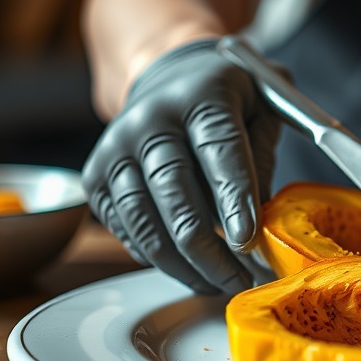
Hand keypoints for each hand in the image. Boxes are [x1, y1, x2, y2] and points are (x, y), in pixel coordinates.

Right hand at [82, 38, 281, 293]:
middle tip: (240, 277)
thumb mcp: (264, 106)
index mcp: (201, 94)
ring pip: (145, 219)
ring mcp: (116, 147)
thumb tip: (262, 221)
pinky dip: (157, 257)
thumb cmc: (229, 98)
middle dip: (208, 245)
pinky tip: (188, 268)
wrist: (171, 78)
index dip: (234, 197)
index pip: (219, 148)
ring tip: (219, 282)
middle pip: (175, 190)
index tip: (248, 241)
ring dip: (183, 262)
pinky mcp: (96, 176)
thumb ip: (264, 156)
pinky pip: (126, 228)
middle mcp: (150, 117)